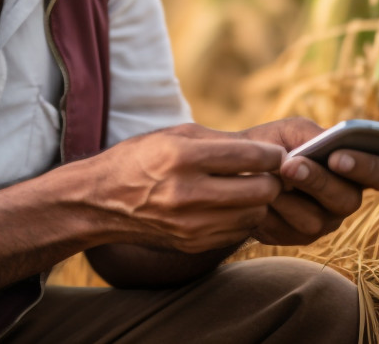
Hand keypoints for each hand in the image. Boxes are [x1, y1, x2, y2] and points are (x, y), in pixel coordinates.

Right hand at [87, 123, 284, 253]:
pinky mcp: (193, 243)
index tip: (275, 154)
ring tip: (244, 188)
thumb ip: (222, 142)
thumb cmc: (143, 158)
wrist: (102, 200)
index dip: (272, 155)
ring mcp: (190, 224)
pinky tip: (226, 205)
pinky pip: (237, 231)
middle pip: (261, 190)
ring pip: (254, 213)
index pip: (251, 157)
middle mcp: (186, 193)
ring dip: (257, 201)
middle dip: (270, 179)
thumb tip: (270, 153)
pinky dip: (239, 217)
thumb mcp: (175, 135)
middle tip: (264, 173)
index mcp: (182, 157)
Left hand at [239, 118, 378, 245]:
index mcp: (357, 168)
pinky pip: (289, 230)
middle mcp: (347, 197)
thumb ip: (313, 135)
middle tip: (292, 166)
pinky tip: (260, 194)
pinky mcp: (299, 237)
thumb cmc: (274, 144)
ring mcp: (325, 221)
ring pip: (316, 219)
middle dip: (318, 181)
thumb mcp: (293, 130)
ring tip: (270, 176)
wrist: (240, 167)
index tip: (338, 157)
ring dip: (289, 197)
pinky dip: (272, 209)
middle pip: (349, 200)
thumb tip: (320, 149)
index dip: (369, 168)